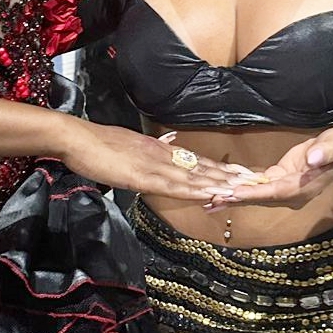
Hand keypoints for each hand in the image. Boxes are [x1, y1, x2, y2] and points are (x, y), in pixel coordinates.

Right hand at [60, 121, 254, 202]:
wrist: (78, 139)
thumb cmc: (97, 143)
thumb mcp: (129, 143)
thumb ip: (148, 148)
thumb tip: (166, 145)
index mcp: (158, 148)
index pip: (194, 160)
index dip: (217, 167)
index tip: (239, 172)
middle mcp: (162, 154)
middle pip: (200, 167)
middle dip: (227, 176)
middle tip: (254, 180)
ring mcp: (154, 165)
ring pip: (193, 176)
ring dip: (218, 184)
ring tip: (241, 188)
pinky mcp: (144, 176)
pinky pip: (174, 185)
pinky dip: (195, 190)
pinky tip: (209, 194)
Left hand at [208, 127, 332, 207]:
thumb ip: (325, 152)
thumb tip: (312, 159)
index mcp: (303, 188)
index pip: (274, 192)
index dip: (254, 193)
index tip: (233, 194)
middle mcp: (291, 193)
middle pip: (259, 198)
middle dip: (235, 200)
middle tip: (210, 202)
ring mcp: (284, 189)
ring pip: (255, 195)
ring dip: (233, 198)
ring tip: (209, 201)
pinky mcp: (279, 179)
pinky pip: (257, 186)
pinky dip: (240, 188)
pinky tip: (223, 189)